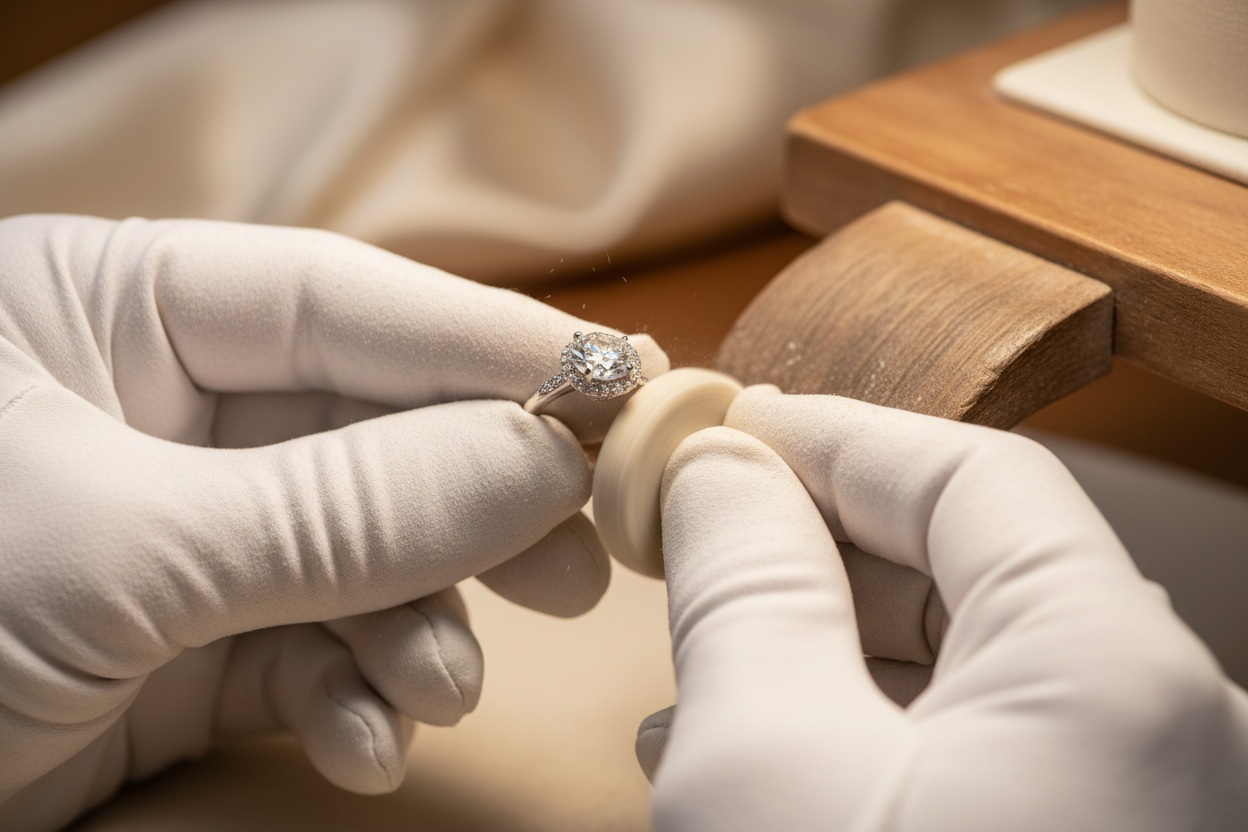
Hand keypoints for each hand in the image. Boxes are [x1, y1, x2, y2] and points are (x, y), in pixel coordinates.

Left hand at [0, 214, 667, 830]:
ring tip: (445, 682)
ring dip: (416, 624)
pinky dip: (352, 697)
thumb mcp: (117, 551)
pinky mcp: (182, 644)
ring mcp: (178, 531)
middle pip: (370, 431)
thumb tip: (543, 461)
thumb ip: (341, 511)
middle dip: (475, 499)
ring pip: (357, 554)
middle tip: (588, 546)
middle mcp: (154, 410)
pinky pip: (310, 650)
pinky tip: (367, 739)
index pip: (342, 301)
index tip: (621, 387)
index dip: (488, 345)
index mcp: (108, 311)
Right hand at [639, 386, 1247, 830]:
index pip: (969, 471)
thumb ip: (744, 585)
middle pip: (972, 565)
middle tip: (697, 551)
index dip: (830, 437)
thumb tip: (718, 468)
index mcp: (1114, 670)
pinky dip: (866, 730)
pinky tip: (767, 751)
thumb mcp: (764, 762)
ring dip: (822, 648)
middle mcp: (1165, 727)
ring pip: (965, 664)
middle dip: (815, 549)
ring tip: (703, 672)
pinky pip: (976, 750)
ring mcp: (1134, 797)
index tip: (722, 431)